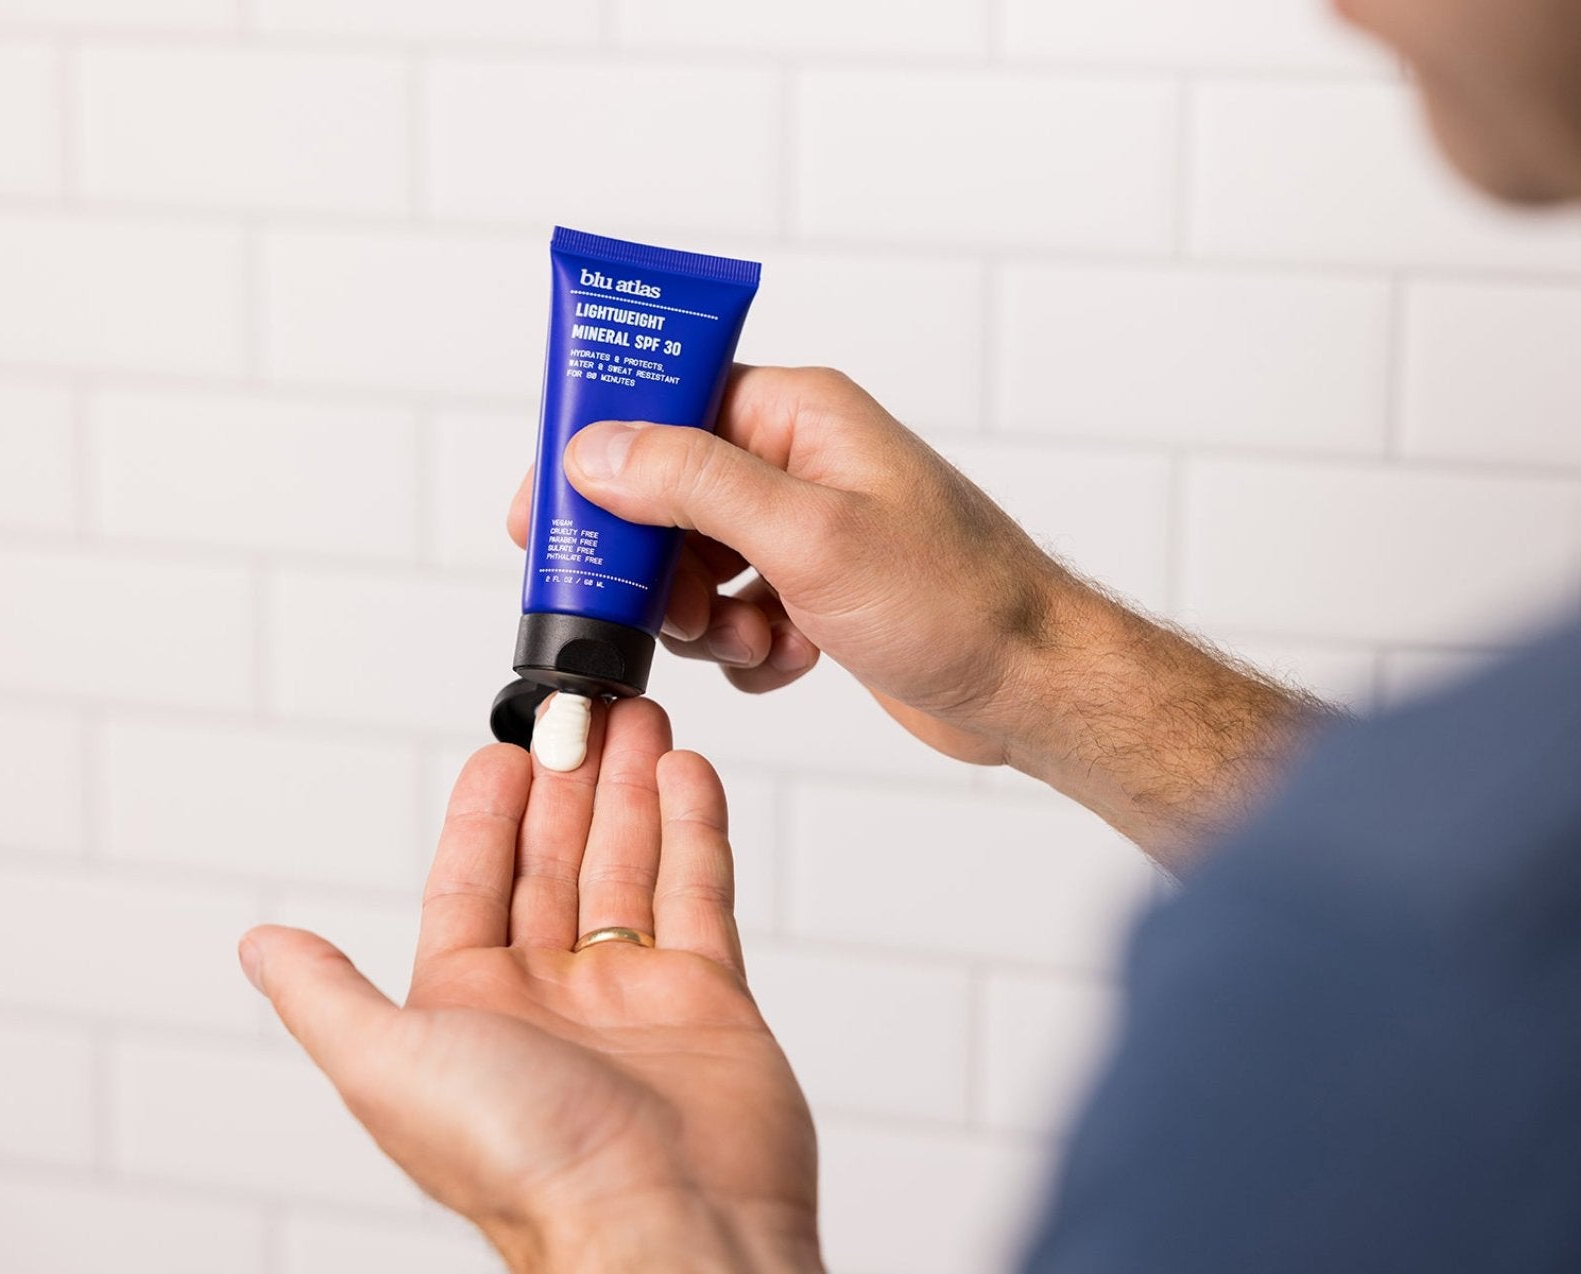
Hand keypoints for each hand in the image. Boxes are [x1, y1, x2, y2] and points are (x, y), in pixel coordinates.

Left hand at [238, 699, 820, 1273]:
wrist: (666, 1224)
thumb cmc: (528, 1162)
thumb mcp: (390, 1066)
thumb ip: (329, 997)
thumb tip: (261, 946)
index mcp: (472, 1009)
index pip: (472, 883)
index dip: (485, 812)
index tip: (504, 745)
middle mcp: (552, 997)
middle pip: (556, 861)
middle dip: (568, 782)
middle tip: (585, 709)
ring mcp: (634, 996)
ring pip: (629, 866)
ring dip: (631, 790)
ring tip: (638, 719)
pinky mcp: (708, 998)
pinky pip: (697, 893)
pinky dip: (694, 828)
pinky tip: (686, 773)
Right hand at [509, 367, 1085, 768]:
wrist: (1035, 687)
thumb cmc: (957, 600)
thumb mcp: (810, 535)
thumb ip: (696, 485)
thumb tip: (597, 451)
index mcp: (800, 413)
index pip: (665, 404)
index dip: (599, 458)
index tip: (545, 516)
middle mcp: (799, 461)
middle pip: (667, 495)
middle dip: (658, 564)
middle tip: (674, 609)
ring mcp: (807, 530)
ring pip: (693, 565)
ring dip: (706, 618)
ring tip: (756, 638)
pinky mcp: (816, 593)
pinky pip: (734, 615)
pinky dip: (747, 649)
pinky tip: (792, 659)